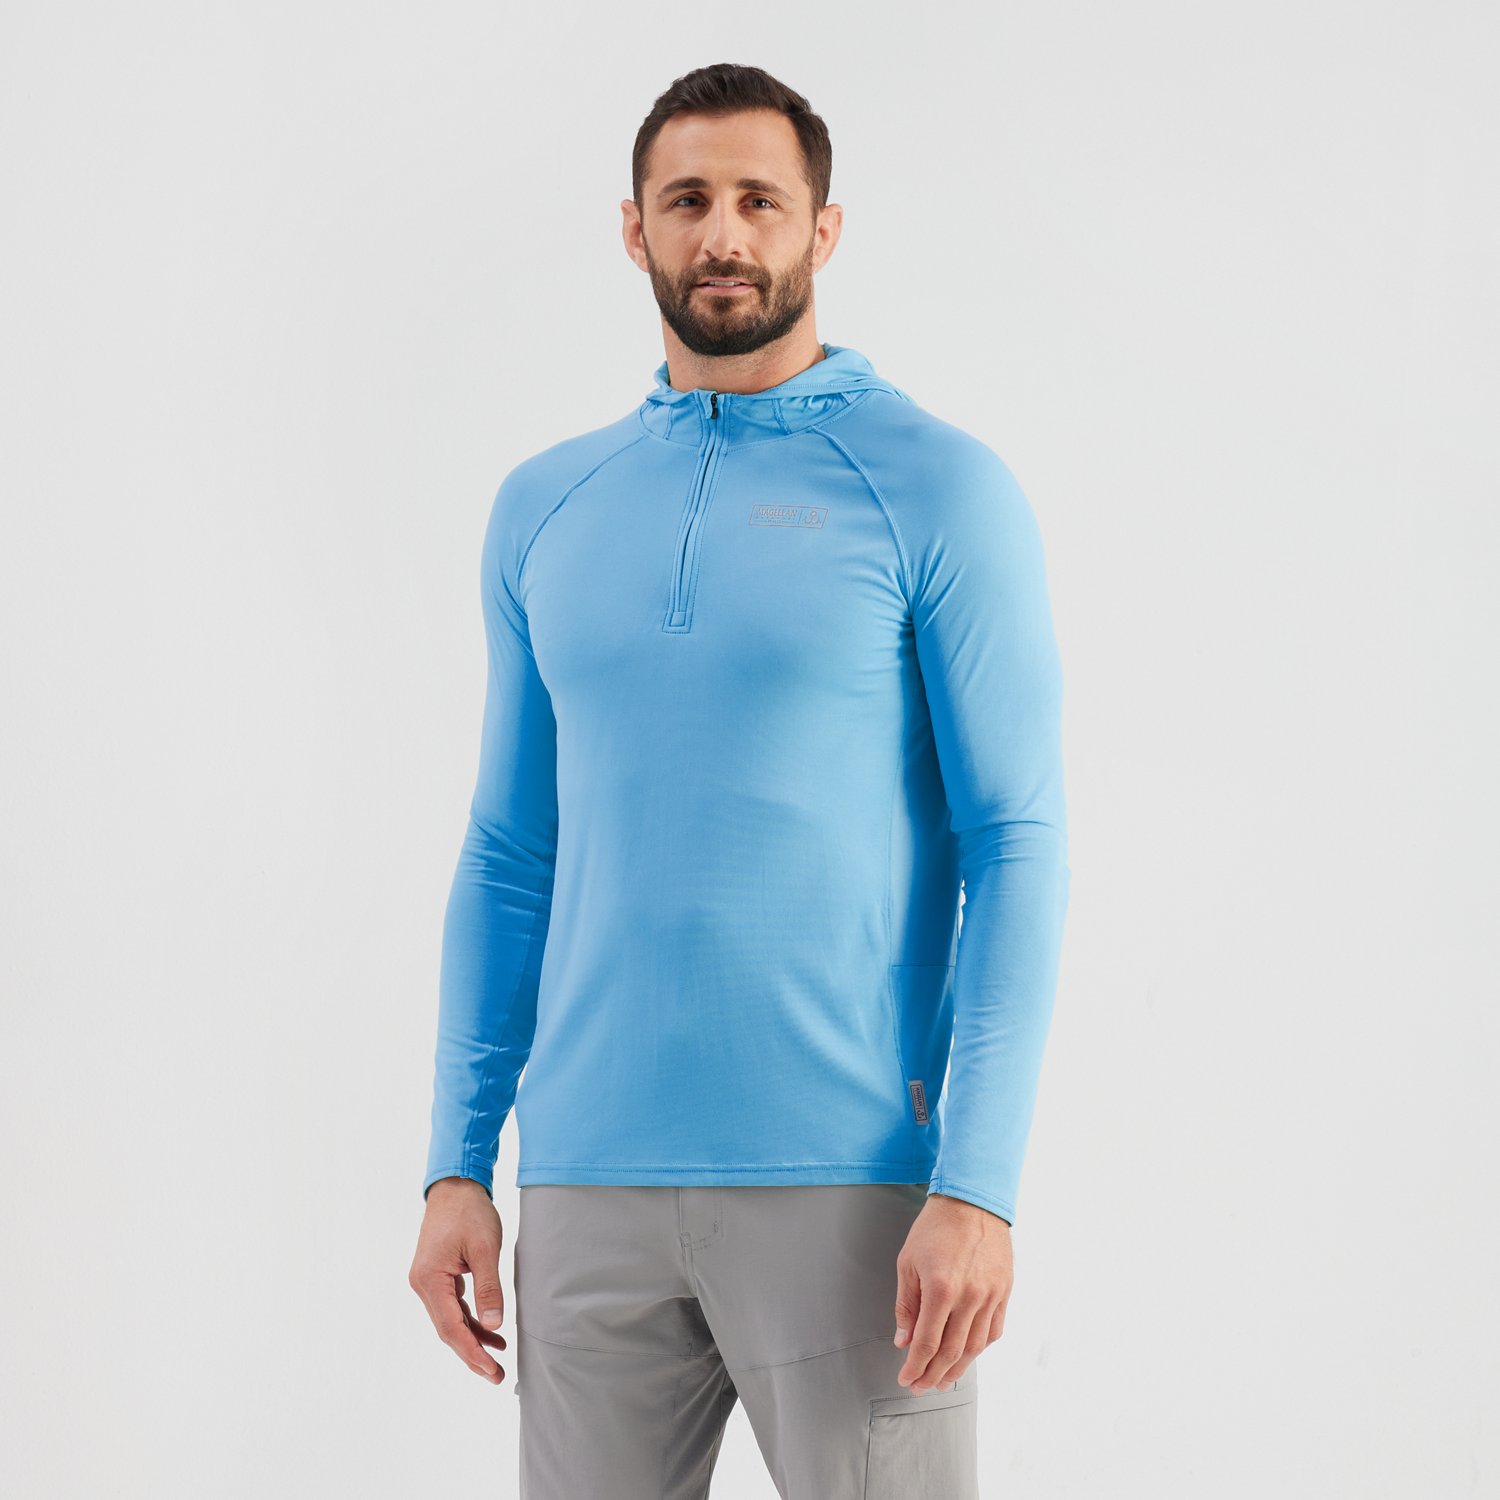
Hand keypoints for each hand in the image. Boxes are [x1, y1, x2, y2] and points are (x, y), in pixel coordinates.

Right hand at [409, 1177, 508, 1385]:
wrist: (456, 1185)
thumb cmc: (469, 1212)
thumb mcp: (485, 1248)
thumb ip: (489, 1287)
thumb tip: (493, 1325)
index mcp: (430, 1280)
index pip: (451, 1327)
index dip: (472, 1352)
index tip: (491, 1371)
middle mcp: (423, 1285)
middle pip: (447, 1330)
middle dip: (472, 1354)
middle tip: (497, 1377)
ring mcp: (428, 1281)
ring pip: (450, 1320)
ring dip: (473, 1339)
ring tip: (498, 1360)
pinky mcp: (437, 1276)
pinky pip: (453, 1306)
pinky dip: (470, 1320)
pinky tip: (489, 1331)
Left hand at [892, 1191, 1011, 1391]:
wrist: (972, 1201)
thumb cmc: (935, 1228)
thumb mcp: (908, 1263)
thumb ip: (906, 1306)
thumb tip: (904, 1342)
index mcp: (941, 1289)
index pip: (926, 1343)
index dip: (915, 1367)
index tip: (906, 1379)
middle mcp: (969, 1297)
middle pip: (951, 1352)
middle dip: (933, 1375)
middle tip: (921, 1386)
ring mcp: (990, 1296)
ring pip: (975, 1347)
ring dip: (957, 1369)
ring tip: (943, 1380)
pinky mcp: (1004, 1291)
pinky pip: (994, 1330)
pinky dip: (980, 1348)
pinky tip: (967, 1355)